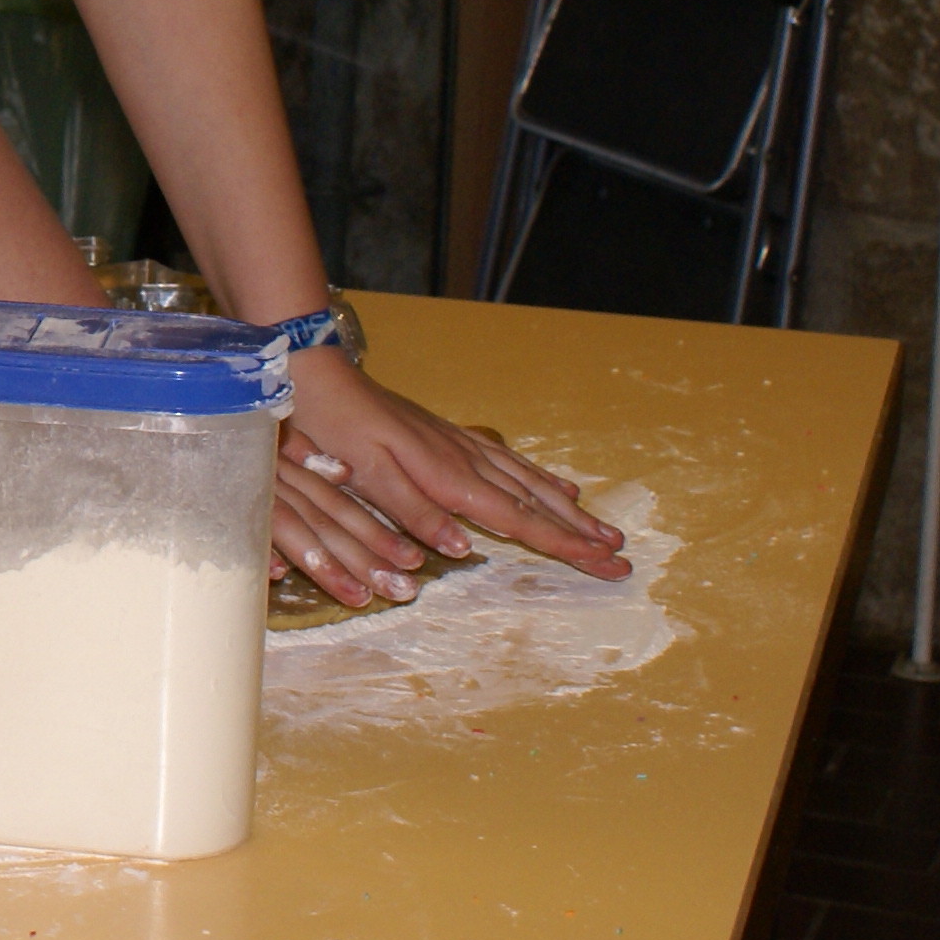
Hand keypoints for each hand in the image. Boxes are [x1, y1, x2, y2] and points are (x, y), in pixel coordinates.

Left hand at [271, 348, 628, 611]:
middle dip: (580, 532)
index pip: (517, 519)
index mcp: (446, 477)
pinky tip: (558, 488)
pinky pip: (508, 464)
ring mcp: (460, 446)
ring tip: (603, 530)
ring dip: (568, 510)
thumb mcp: (364, 476)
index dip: (561, 544)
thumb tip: (463, 548)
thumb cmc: (335, 429)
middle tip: (621, 557)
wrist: (319, 377)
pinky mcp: (449, 438)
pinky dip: (539, 480)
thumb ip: (413, 512)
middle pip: (535, 504)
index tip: (602, 562)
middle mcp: (463, 460)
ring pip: (528, 483)